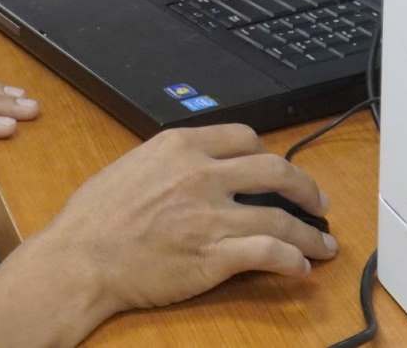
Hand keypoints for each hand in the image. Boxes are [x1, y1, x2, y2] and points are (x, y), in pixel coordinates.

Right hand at [29, 124, 337, 316]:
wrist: (82, 257)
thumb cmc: (95, 216)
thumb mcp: (133, 166)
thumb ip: (170, 162)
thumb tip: (195, 167)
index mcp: (181, 146)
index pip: (245, 138)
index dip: (269, 154)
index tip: (278, 169)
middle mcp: (203, 175)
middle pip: (276, 170)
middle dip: (306, 188)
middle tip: (319, 203)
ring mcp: (212, 216)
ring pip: (281, 217)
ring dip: (311, 233)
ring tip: (325, 244)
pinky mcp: (216, 256)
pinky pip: (270, 253)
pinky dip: (293, 260)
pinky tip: (300, 267)